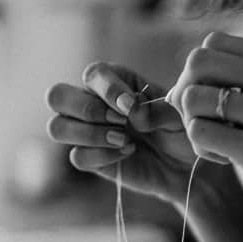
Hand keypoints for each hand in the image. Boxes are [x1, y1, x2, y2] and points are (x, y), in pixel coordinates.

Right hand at [45, 61, 212, 203]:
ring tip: (124, 140)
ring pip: (57, 128)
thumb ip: (155, 109)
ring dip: (90, 135)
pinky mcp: (90, 158)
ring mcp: (86, 131)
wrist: (185, 166)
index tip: (132, 107)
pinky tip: (126, 154)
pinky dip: (102, 157)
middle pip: (57, 96)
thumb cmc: (180, 131)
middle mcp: (91, 102)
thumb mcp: (178, 115)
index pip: (93, 74)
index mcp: (112, 81)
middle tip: (120, 122)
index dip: (108, 89)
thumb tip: (130, 111)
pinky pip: (77, 157)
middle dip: (86, 109)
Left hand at [168, 33, 242, 235]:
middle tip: (200, 119)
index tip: (211, 99)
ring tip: (217, 143)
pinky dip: (202, 147)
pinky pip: (201, 133)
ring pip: (192, 97)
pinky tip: (226, 161)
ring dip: (192, 122)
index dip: (201, 71)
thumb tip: (210, 81)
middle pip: (198, 61)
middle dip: (185, 91)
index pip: (216, 42)